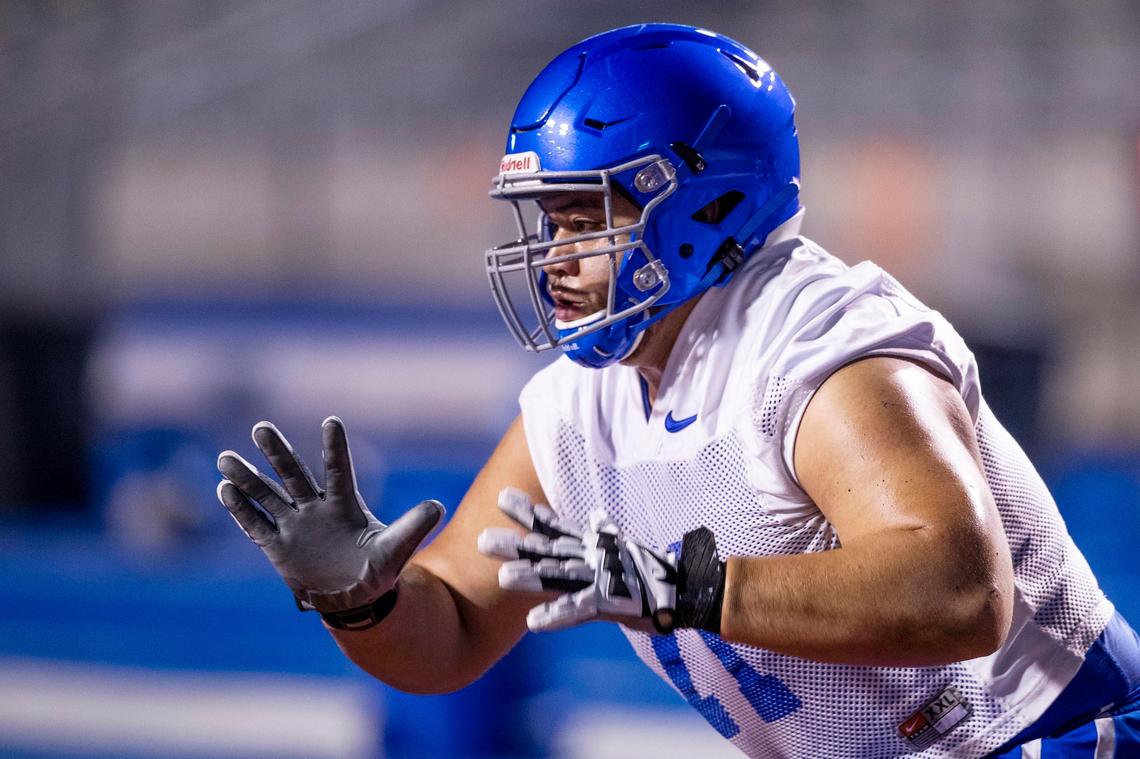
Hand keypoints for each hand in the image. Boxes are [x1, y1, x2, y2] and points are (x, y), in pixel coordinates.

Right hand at [216, 416, 443, 614]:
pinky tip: (224, 490)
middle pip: (294, 475)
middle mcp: (316, 508)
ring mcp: (295, 525)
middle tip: (262, 427)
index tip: (332, 421)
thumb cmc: (379, 569)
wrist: (356, 597)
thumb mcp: (398, 548)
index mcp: (345, 504)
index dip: (335, 448)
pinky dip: (242, 510)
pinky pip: (256, 525)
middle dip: (278, 453)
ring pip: (268, 495)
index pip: (339, 470)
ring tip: (226, 458)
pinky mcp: (278, 546)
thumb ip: (414, 526)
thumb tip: (439, 506)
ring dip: (248, 478)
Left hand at [477, 488, 676, 632]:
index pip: (554, 525)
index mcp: (592, 545)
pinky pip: (579, 611)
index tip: (501, 498)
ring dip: (530, 579)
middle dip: (515, 545)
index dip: (528, 513)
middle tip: (482, 541)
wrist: (685, 590)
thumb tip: (596, 516)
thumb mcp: (624, 549)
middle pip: (547, 550)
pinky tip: (533, 622)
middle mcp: (591, 558)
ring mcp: (600, 579)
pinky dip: (557, 616)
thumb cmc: (652, 571)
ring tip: (502, 579)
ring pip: (559, 578)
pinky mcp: (610, 603)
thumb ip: (604, 534)